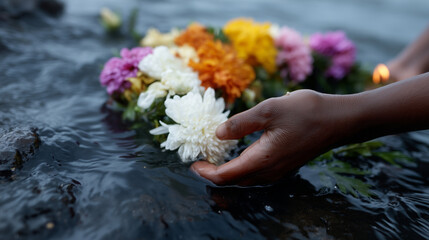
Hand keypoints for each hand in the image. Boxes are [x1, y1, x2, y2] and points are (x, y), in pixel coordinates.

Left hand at [191, 90, 348, 184]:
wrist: (340, 120)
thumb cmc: (307, 112)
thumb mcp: (269, 110)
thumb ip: (241, 123)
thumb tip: (218, 134)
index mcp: (262, 159)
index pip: (226, 176)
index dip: (206, 172)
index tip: (193, 163)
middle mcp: (269, 171)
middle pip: (234, 181)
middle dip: (213, 174)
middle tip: (199, 161)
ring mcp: (279, 170)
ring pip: (246, 179)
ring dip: (227, 172)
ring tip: (214, 159)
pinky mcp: (285, 165)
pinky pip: (257, 173)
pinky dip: (241, 168)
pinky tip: (238, 155)